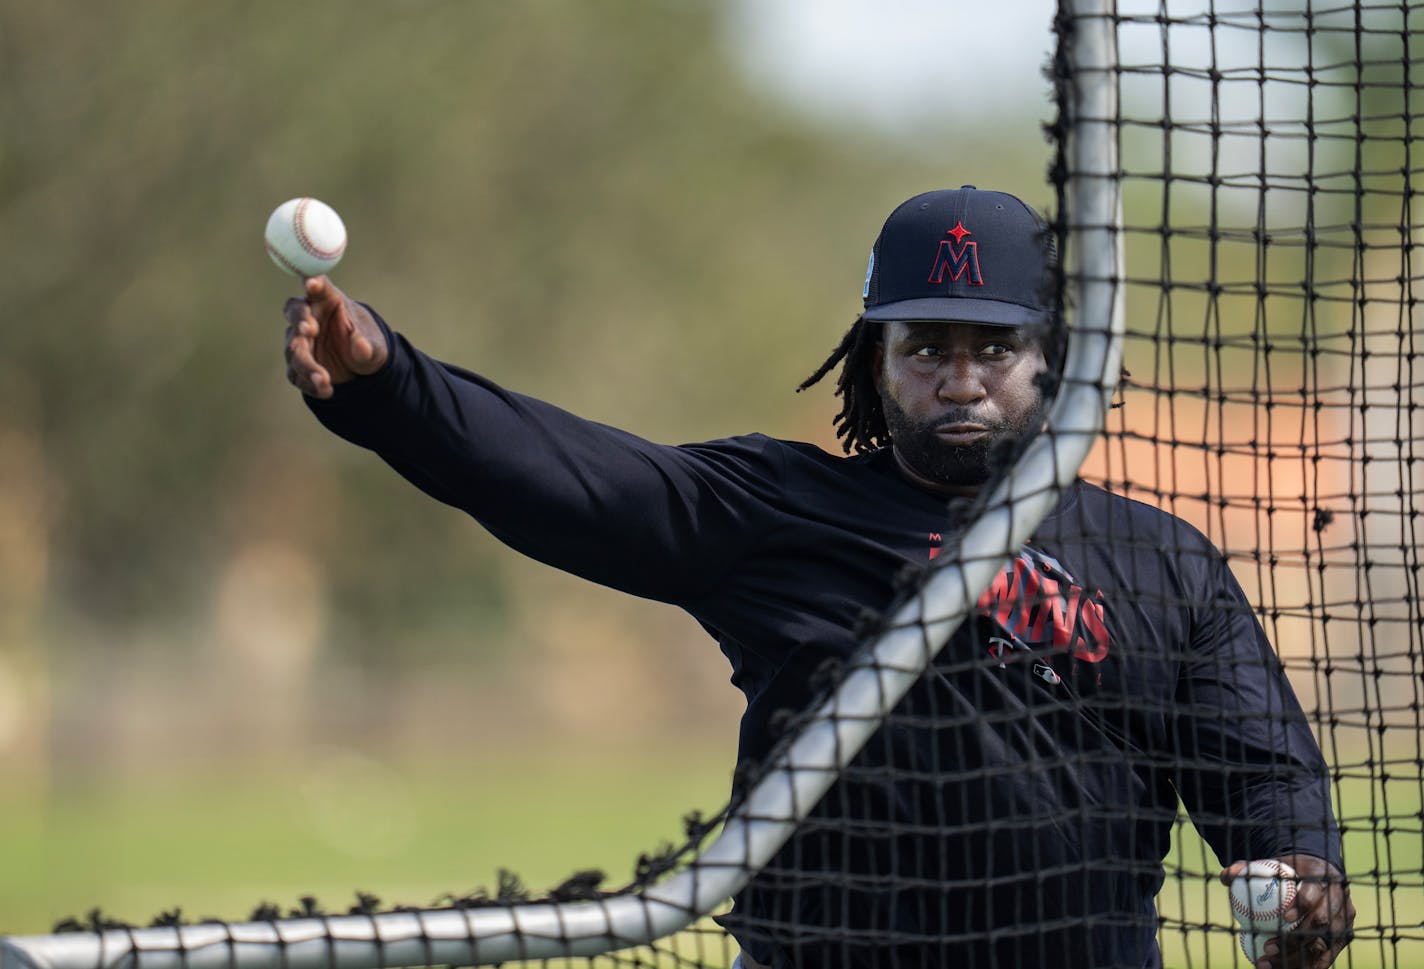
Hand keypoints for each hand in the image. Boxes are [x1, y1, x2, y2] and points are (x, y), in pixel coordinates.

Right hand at [283, 275, 387, 397]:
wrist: (359, 367)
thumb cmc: (366, 343)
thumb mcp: (375, 346)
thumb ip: (367, 345)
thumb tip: (361, 347)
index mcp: (328, 300)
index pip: (319, 287)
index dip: (314, 284)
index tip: (312, 284)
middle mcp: (309, 316)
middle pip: (295, 312)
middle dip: (300, 320)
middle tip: (310, 329)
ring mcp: (299, 340)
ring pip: (294, 348)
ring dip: (307, 364)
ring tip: (325, 380)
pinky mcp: (297, 363)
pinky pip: (297, 373)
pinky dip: (310, 383)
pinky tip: (327, 391)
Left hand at [1220, 854, 1354, 967]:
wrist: (1321, 876)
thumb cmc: (1292, 871)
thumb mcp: (1273, 864)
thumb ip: (1249, 868)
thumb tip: (1226, 876)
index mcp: (1324, 880)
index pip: (1315, 894)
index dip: (1302, 906)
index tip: (1283, 916)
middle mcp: (1340, 903)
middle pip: (1321, 925)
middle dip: (1296, 940)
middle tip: (1267, 948)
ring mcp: (1344, 924)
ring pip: (1323, 947)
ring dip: (1296, 959)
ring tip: (1265, 964)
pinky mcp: (1343, 939)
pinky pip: (1324, 958)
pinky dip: (1304, 966)